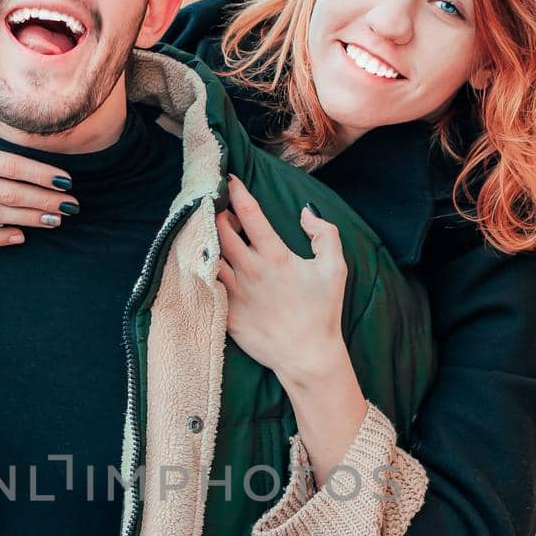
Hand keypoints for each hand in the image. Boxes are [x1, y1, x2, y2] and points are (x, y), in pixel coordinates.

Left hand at [215, 176, 348, 382]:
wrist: (307, 356)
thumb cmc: (323, 311)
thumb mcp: (335, 268)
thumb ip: (324, 233)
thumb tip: (306, 211)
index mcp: (274, 256)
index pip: (248, 213)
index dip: (236, 192)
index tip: (228, 179)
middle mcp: (249, 270)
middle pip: (220, 230)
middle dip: (216, 212)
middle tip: (217, 206)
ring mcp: (234, 293)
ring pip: (209, 255)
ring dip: (206, 238)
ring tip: (205, 230)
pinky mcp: (226, 313)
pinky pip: (207, 285)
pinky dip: (202, 269)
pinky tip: (201, 262)